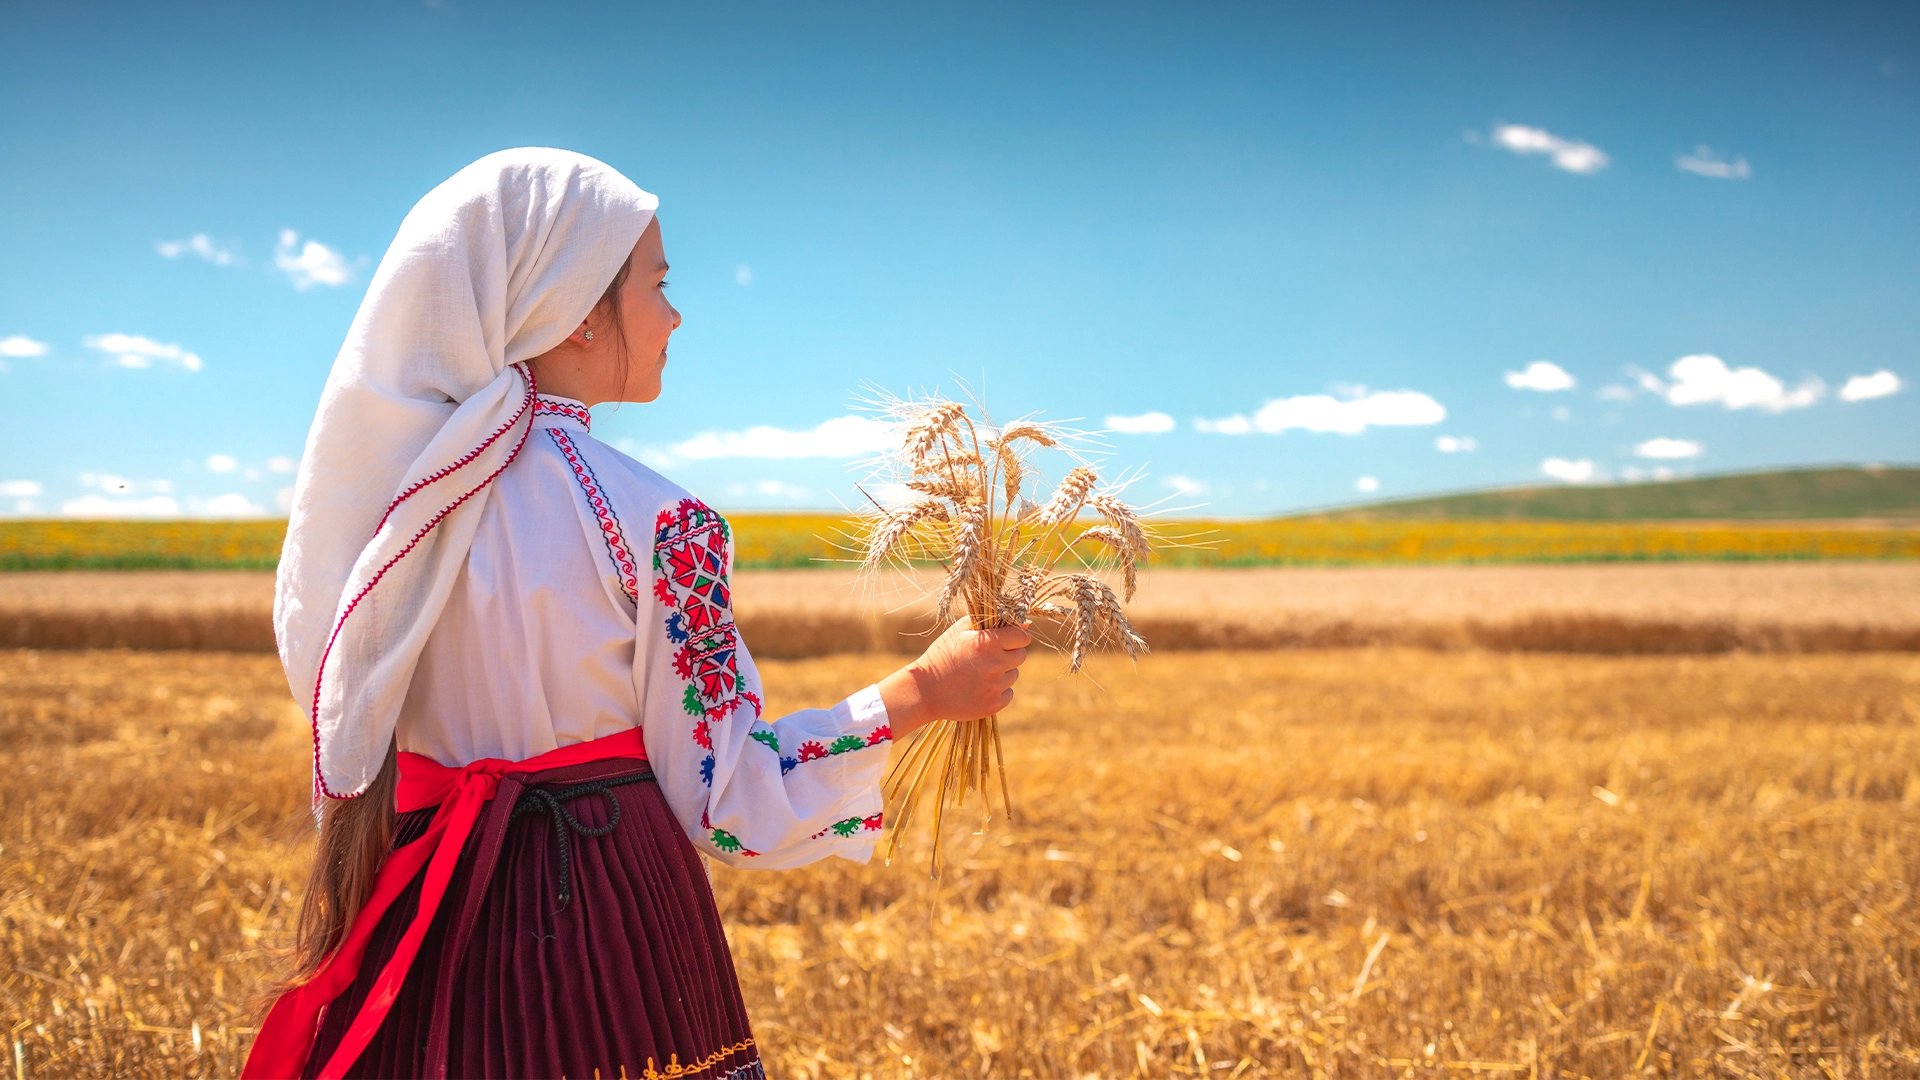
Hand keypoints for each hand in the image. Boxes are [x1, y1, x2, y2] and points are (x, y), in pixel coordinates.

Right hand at [877, 619, 1031, 738]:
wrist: (924, 691)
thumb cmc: (942, 655)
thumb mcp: (960, 631)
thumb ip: (990, 622)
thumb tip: (1024, 624)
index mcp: (988, 643)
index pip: (1023, 637)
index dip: (1017, 637)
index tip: (1008, 640)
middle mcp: (995, 664)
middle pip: (1021, 655)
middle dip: (1009, 654)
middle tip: (989, 657)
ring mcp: (995, 686)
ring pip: (1013, 675)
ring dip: (1002, 673)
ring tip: (979, 673)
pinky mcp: (994, 704)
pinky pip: (1007, 693)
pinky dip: (997, 691)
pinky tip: (979, 688)